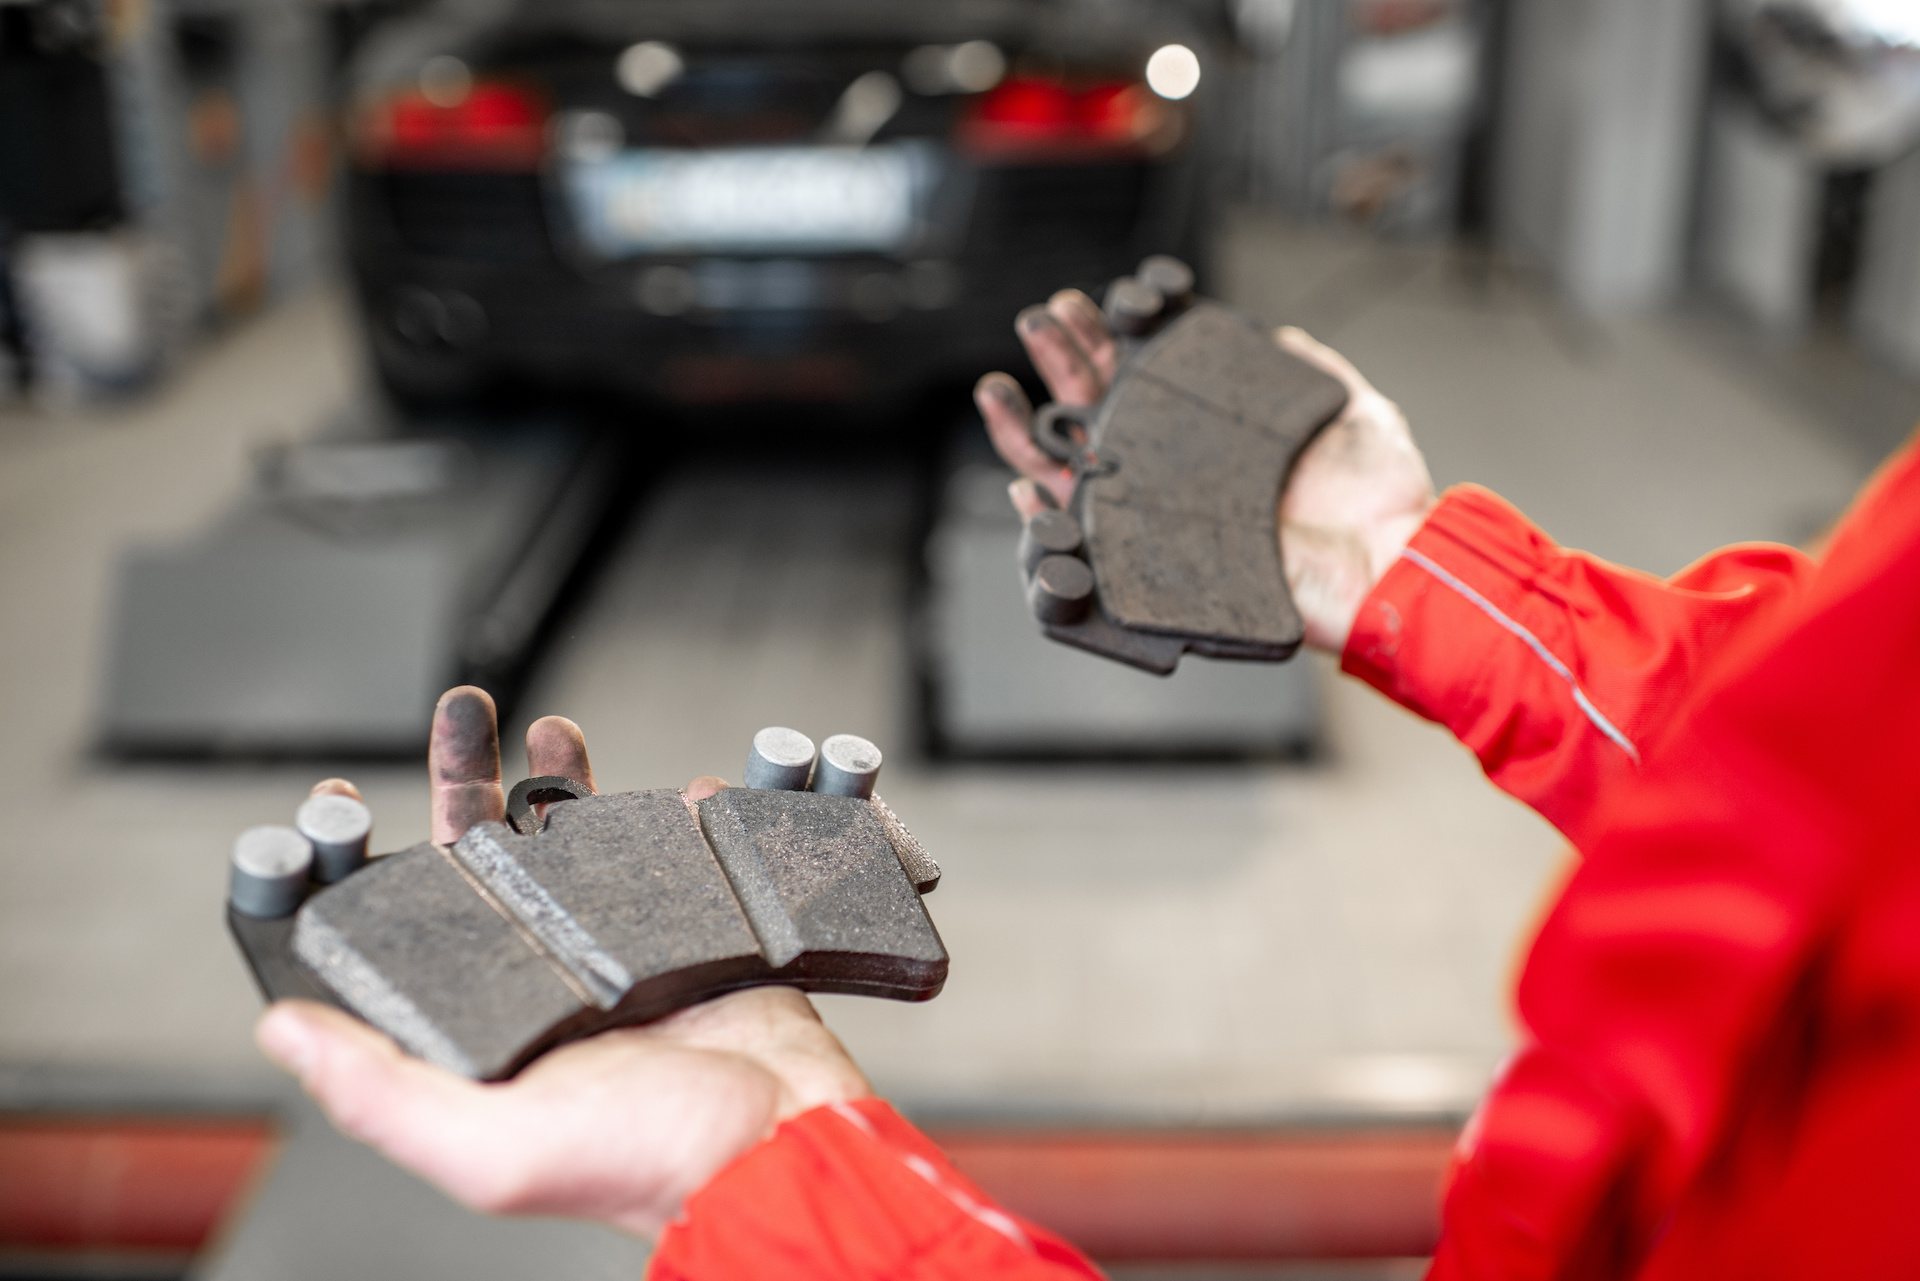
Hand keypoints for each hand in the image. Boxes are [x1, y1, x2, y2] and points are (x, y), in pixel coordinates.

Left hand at [254, 686, 871, 1236]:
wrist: (784, 1146)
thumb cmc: (646, 1166)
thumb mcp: (493, 1148)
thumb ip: (383, 1094)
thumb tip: (283, 1032)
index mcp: (484, 1032)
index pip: (400, 934)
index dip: (360, 867)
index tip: (339, 806)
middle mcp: (544, 985)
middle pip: (482, 862)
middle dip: (462, 778)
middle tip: (461, 714)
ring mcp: (618, 954)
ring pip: (570, 846)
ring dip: (554, 778)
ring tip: (546, 726)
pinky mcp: (691, 935)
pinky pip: (668, 856)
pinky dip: (665, 812)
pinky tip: (663, 783)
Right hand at [975, 292, 1435, 652]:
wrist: (1392, 559)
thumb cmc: (1382, 495)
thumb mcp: (1353, 405)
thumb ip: (1308, 368)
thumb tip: (1277, 337)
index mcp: (1218, 429)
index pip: (1149, 373)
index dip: (1116, 334)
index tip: (1098, 301)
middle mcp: (1183, 467)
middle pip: (1099, 407)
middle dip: (1061, 359)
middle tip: (1041, 320)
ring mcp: (1164, 511)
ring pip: (1075, 466)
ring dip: (1029, 425)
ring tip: (1001, 385)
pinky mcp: (1156, 558)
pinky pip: (1086, 537)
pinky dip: (1046, 510)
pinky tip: (1022, 479)